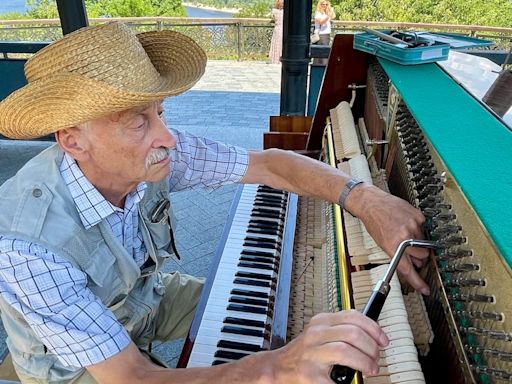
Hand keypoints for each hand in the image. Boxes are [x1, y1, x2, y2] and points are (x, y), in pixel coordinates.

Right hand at [273, 310, 387, 383]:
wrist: (277, 368)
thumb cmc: (303, 353)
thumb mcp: (321, 332)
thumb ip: (342, 329)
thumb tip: (373, 335)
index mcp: (321, 321)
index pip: (353, 316)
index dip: (374, 328)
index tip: (383, 340)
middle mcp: (316, 334)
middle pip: (354, 333)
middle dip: (372, 348)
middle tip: (376, 359)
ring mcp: (312, 354)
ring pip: (347, 351)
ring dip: (365, 362)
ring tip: (370, 369)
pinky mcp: (310, 374)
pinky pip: (337, 379)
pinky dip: (351, 381)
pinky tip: (354, 381)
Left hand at [345, 184, 429, 294]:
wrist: (371, 203)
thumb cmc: (374, 222)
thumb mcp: (382, 243)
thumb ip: (398, 254)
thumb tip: (414, 263)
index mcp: (392, 246)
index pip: (408, 269)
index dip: (417, 281)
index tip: (425, 289)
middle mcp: (403, 237)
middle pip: (422, 256)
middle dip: (419, 256)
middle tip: (412, 251)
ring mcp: (412, 226)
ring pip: (424, 242)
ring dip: (417, 240)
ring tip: (404, 232)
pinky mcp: (418, 216)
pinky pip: (424, 228)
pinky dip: (417, 228)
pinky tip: (406, 223)